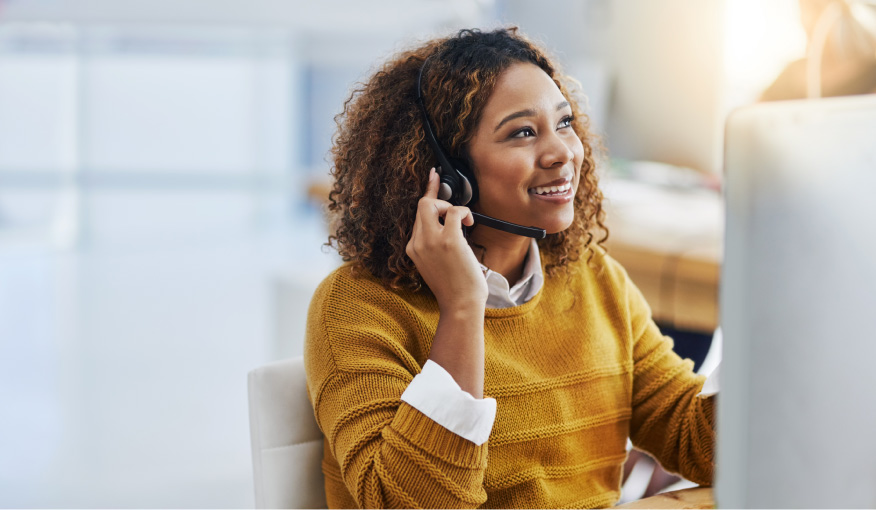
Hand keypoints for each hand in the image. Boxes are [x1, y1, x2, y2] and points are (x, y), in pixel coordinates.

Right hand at [406, 168, 487, 311]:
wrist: (460, 305)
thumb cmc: (454, 288)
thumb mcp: (435, 264)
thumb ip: (434, 244)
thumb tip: (449, 222)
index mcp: (413, 248)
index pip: (417, 216)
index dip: (427, 194)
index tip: (433, 177)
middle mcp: (418, 242)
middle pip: (422, 205)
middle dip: (438, 197)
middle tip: (451, 202)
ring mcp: (431, 241)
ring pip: (431, 203)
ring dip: (450, 206)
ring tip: (463, 222)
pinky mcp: (448, 240)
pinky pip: (453, 211)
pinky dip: (463, 212)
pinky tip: (469, 223)